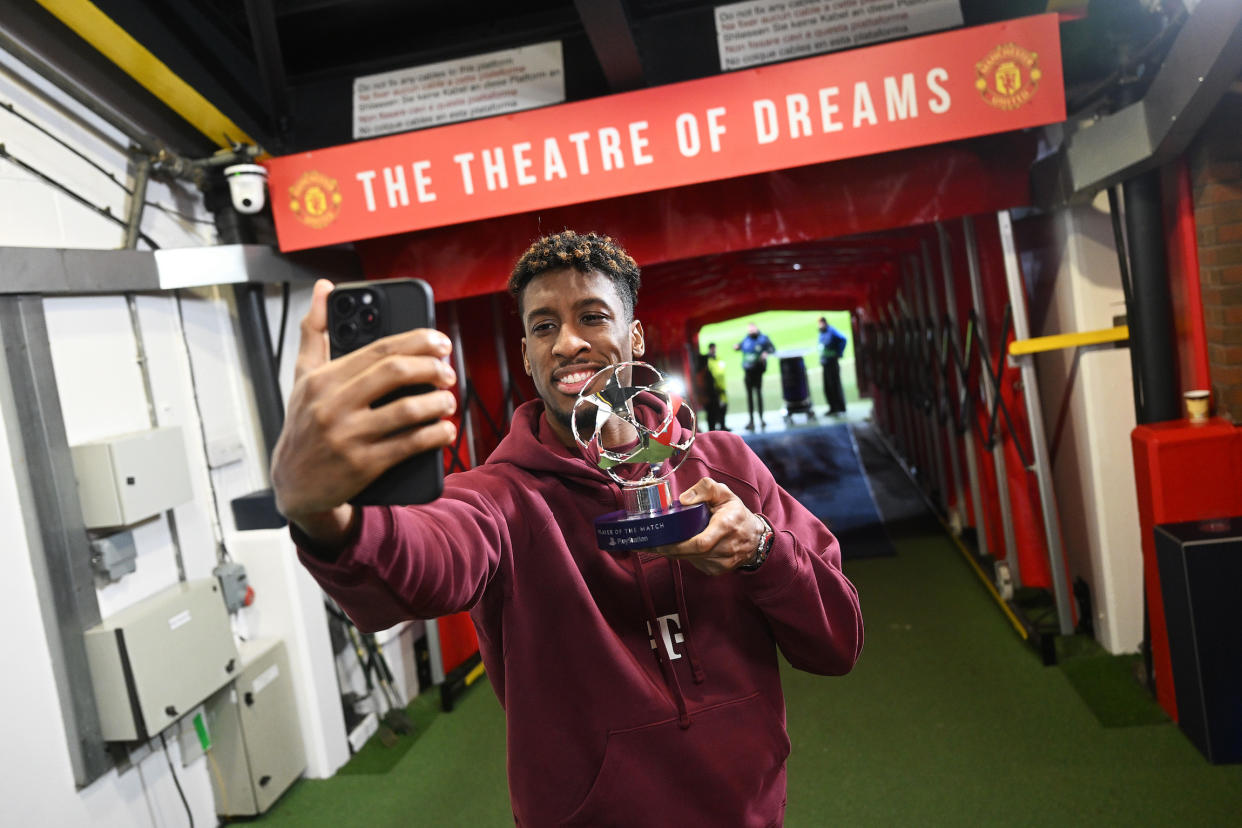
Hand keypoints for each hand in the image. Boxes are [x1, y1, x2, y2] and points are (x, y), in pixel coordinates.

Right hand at [270, 279, 458, 542]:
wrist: (293, 486)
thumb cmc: (304, 425)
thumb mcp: (302, 377)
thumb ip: (314, 331)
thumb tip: (324, 287)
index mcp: (322, 378)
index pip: (379, 349)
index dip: (418, 341)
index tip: (441, 342)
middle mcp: (332, 405)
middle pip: (395, 373)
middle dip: (432, 368)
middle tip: (448, 372)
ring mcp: (347, 437)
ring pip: (407, 410)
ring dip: (438, 403)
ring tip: (447, 401)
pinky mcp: (362, 466)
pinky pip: (409, 445)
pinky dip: (435, 435)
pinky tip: (445, 430)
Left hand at [650, 478, 765, 574]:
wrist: (755, 536)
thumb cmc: (736, 512)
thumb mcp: (723, 493)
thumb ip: (705, 488)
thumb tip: (684, 500)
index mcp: (726, 526)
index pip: (699, 543)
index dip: (677, 545)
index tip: (658, 542)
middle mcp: (726, 548)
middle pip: (691, 554)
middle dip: (668, 550)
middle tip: (650, 544)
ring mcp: (723, 562)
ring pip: (691, 560)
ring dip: (676, 553)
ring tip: (662, 543)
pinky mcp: (718, 570)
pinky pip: (696, 564)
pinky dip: (686, 556)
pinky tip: (681, 548)